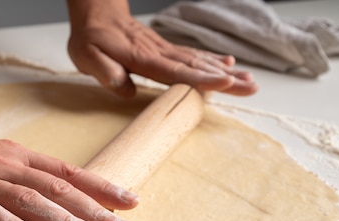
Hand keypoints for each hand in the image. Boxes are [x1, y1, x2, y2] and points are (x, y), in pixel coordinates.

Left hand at [66, 0, 257, 96]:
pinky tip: (228, 65)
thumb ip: (107, 72)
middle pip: (196, 67)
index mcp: (141, 57)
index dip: (200, 79)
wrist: (97, 13)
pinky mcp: (165, 50)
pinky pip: (192, 56)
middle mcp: (159, 53)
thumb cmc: (91, 38)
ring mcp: (164, 50)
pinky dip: (212, 61)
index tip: (224, 82)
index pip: (176, 71)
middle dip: (225, 79)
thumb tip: (126, 90)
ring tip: (250, 82)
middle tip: (251, 87)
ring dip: (225, 72)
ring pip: (199, 61)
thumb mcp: (87, 56)